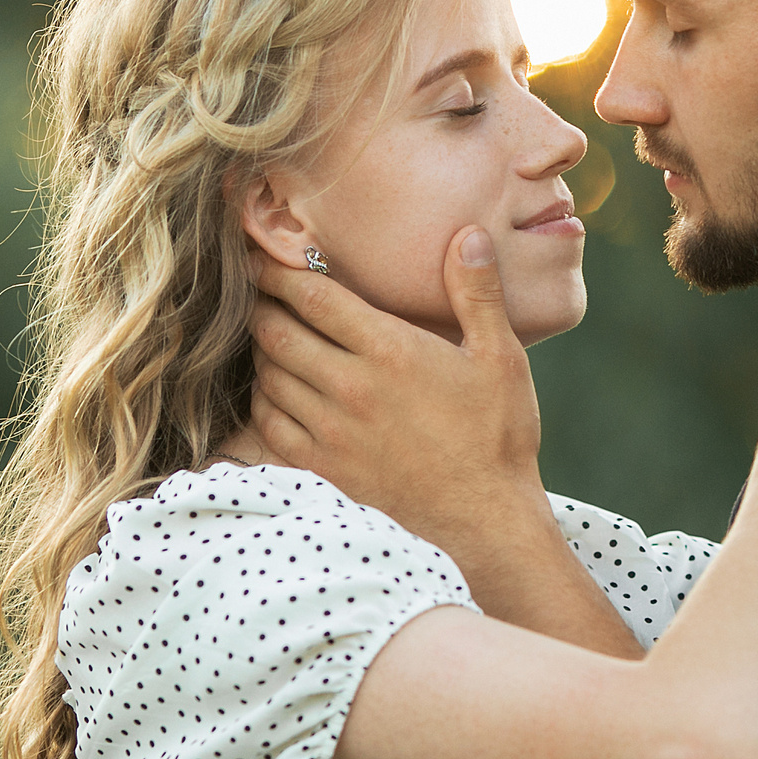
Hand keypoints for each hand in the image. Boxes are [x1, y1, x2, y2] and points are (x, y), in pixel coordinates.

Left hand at [249, 227, 545, 553]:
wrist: (487, 523)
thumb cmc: (497, 438)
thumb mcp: (500, 357)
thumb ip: (478, 293)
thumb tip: (468, 235)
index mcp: (390, 351)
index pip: (313, 297)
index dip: (278, 272)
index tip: (263, 257)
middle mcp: (352, 388)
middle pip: (277, 332)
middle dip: (261, 305)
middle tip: (257, 292)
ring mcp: (332, 432)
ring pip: (269, 376)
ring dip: (261, 351)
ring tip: (267, 336)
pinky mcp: (324, 469)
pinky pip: (270, 425)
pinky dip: (264, 400)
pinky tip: (274, 390)